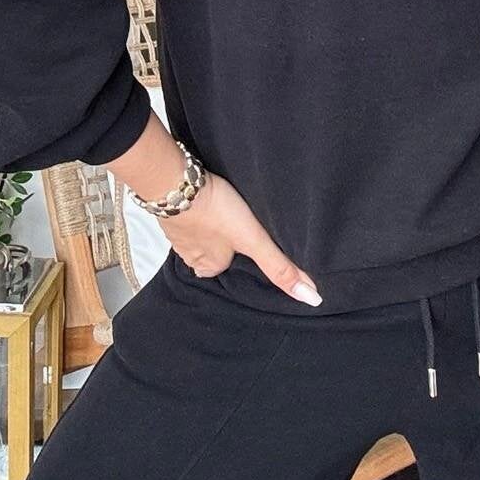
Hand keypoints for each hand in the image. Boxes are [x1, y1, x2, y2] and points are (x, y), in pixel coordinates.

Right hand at [157, 171, 322, 304]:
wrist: (175, 182)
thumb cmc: (214, 211)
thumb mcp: (254, 241)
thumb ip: (279, 267)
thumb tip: (310, 298)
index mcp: (209, 266)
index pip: (225, 271)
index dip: (236, 260)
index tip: (245, 251)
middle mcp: (190, 254)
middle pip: (209, 254)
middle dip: (219, 243)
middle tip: (233, 227)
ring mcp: (177, 231)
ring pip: (196, 234)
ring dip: (206, 225)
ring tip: (221, 212)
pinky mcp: (169, 208)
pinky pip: (184, 214)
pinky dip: (193, 208)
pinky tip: (202, 198)